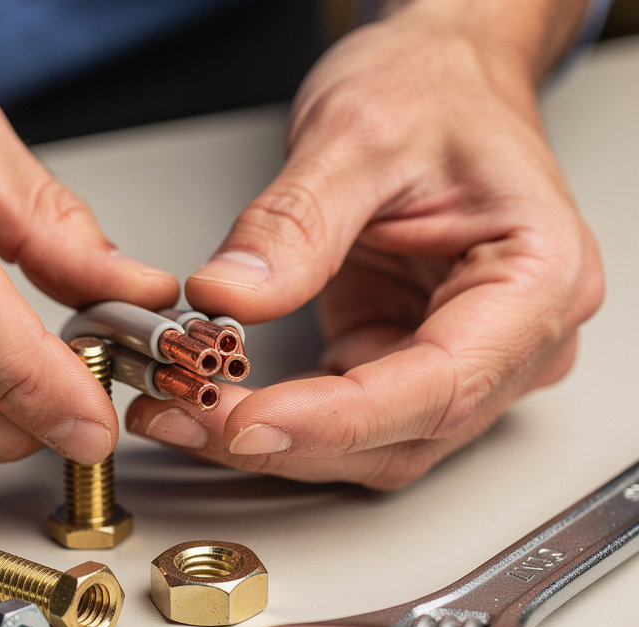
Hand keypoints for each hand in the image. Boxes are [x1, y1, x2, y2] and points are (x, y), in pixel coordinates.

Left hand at [126, 5, 603, 487]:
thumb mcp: (356, 135)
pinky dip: (278, 422)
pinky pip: (344, 424)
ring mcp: (466, 364)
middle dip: (287, 441)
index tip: (247, 423)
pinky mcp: (408, 368)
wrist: (438, 79)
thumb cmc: (431, 91)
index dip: (337, 419)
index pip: (441, 384)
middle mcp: (517, 340)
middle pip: (402, 435)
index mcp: (539, 277)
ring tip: (185, 412)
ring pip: (369, 448)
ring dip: (273, 446)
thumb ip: (294, 225)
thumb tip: (231, 298)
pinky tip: (218, 403)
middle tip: (187, 415)